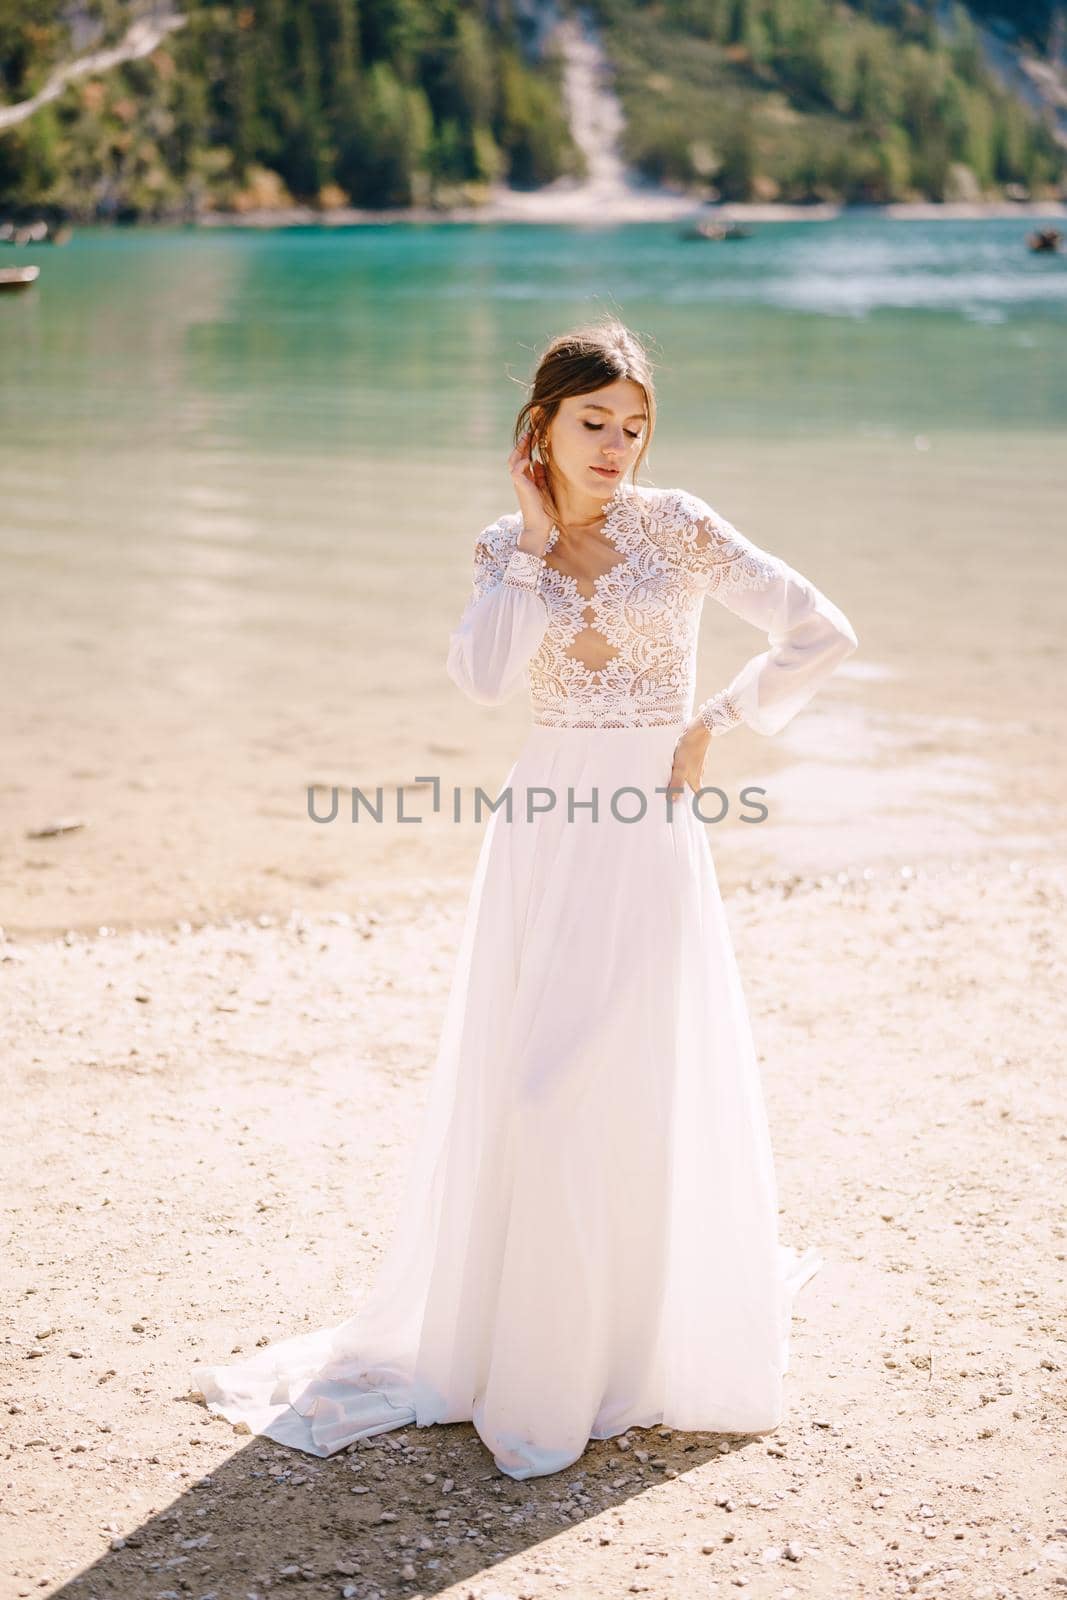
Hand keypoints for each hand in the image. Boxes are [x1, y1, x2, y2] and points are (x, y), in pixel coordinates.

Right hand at [508, 428, 555, 551]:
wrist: (540, 526)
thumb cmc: (543, 510)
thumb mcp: (544, 488)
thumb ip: (540, 476)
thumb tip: (537, 461)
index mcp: (526, 480)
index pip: (524, 458)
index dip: (528, 446)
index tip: (536, 435)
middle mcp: (520, 480)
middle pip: (517, 456)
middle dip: (523, 443)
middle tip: (531, 431)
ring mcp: (519, 483)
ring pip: (514, 460)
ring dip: (520, 448)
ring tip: (528, 438)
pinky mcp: (520, 486)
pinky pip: (517, 469)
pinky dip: (523, 462)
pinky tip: (531, 459)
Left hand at [667, 718, 711, 799]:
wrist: (699, 729)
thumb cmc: (689, 749)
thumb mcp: (680, 768)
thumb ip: (676, 784)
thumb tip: (673, 801)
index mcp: (696, 779)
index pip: (698, 795)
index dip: (693, 802)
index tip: (685, 808)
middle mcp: (698, 772)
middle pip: (692, 786)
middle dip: (683, 791)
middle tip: (670, 794)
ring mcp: (696, 763)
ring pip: (688, 775)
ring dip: (679, 778)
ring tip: (666, 780)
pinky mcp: (692, 754)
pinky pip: (685, 765)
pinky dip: (679, 767)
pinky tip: (670, 764)